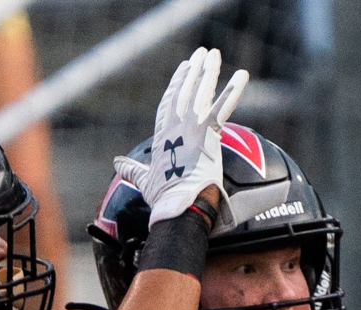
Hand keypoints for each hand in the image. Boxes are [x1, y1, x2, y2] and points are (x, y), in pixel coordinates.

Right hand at [113, 47, 247, 224]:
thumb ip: (132, 170)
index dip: (178, 84)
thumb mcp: (144, 181)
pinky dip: (234, 90)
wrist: (178, 204)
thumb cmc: (163, 197)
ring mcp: (192, 126)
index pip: (170, 103)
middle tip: (202, 53)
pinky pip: (224, 107)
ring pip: (202, 92)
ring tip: (213, 54)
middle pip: (186, 91)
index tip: (184, 69)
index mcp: (162, 136)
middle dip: (194, 71)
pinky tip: (242, 75)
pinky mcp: (208, 132)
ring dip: (209, 71)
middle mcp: (176, 126)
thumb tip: (117, 164)